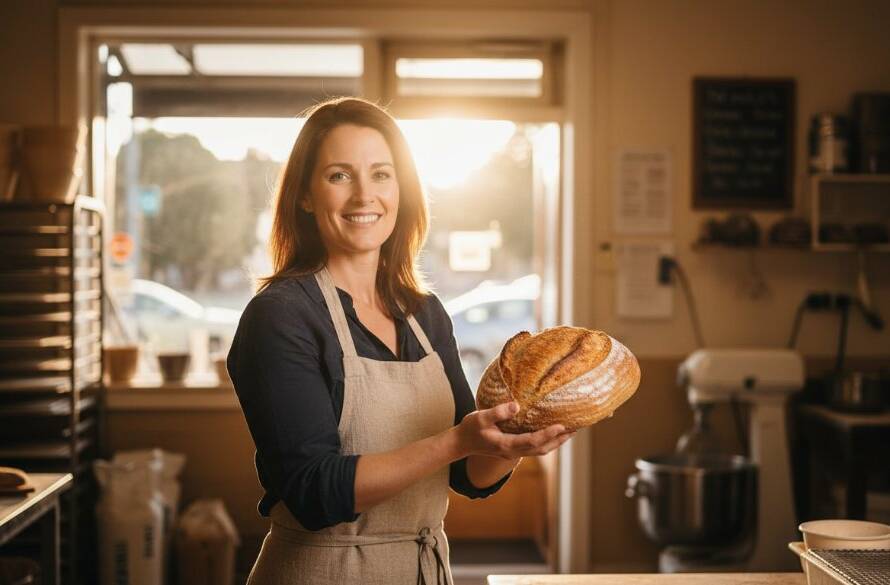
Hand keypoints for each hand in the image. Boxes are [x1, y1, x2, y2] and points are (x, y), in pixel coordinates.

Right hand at [456, 401, 575, 459]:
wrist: (461, 443)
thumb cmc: (470, 429)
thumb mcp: (480, 417)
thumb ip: (498, 412)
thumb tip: (516, 406)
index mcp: (506, 444)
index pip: (532, 441)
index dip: (548, 434)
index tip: (562, 426)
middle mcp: (513, 452)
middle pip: (542, 449)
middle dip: (559, 440)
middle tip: (575, 429)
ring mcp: (513, 453)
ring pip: (540, 451)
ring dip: (555, 442)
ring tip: (569, 431)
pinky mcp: (513, 450)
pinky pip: (534, 448)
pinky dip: (546, 441)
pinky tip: (552, 433)